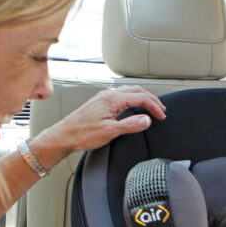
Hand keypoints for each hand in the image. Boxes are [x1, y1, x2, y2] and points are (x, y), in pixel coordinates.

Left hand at [34, 86, 166, 163]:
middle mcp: (108, 95)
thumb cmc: (82, 134)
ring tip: (151, 107)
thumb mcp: (110, 131)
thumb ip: (130, 124)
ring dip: (142, 98)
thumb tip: (147, 120)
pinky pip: (121, 95)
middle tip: (161, 110)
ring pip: (129, 92)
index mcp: (112, 99)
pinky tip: (133, 107)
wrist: (64, 135)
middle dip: (151, 99)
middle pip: (136, 91)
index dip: (154, 106)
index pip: (141, 97)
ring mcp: (103, 98)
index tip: (161, 116)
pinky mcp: (100, 103)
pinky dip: (133, 99)